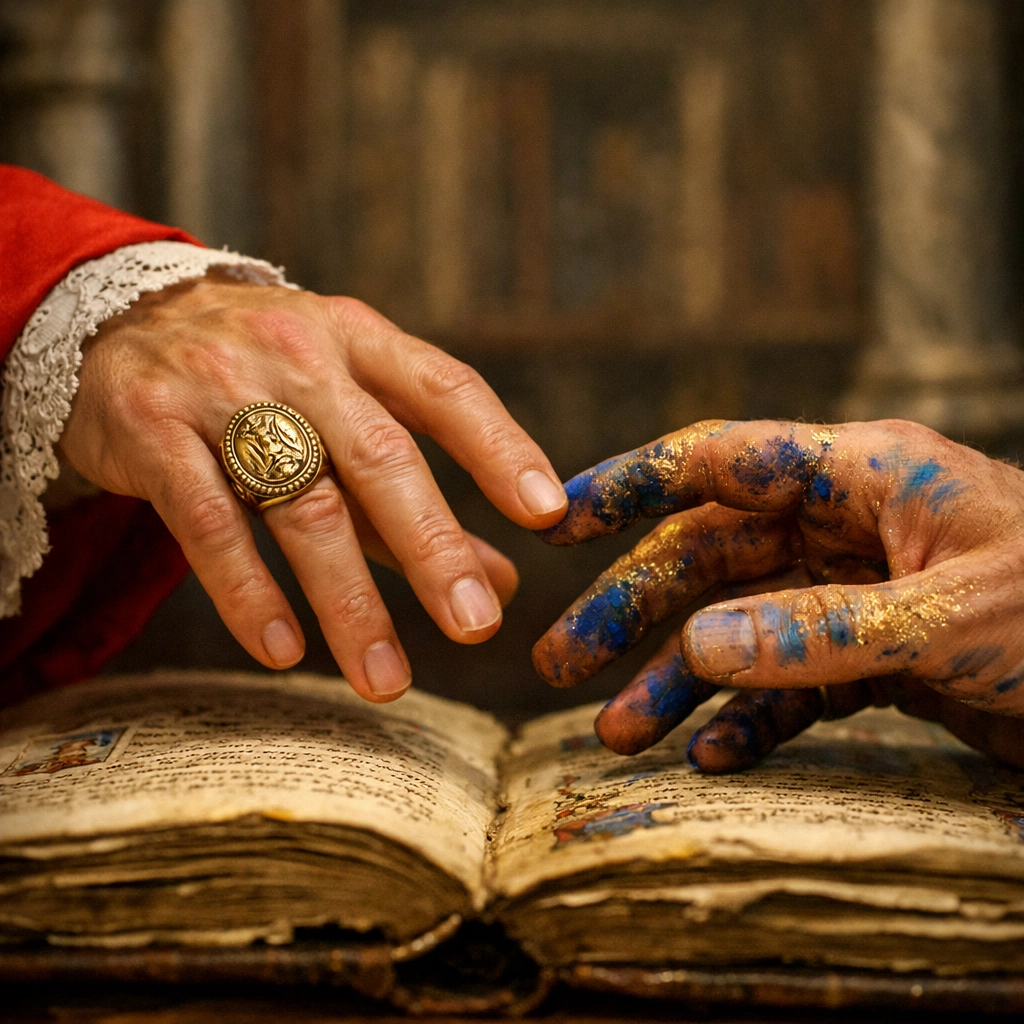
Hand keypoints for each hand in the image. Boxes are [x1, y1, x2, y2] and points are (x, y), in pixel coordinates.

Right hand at [60, 276, 566, 699]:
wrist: (119, 321)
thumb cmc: (263, 377)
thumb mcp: (345, 410)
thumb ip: (418, 495)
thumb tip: (503, 579)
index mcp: (359, 338)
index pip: (446, 389)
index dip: (501, 449)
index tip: (548, 515)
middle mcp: (297, 352)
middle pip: (379, 455)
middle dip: (433, 545)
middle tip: (477, 626)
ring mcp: (220, 387)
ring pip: (300, 502)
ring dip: (348, 600)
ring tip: (386, 680)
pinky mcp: (151, 430)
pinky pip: (207, 521)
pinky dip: (248, 591)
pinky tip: (284, 650)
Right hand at [533, 419, 1023, 770]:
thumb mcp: (957, 620)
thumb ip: (823, 632)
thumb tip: (695, 647)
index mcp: (865, 476)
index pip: (720, 460)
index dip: (629, 483)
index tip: (555, 518)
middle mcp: (847, 528)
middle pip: (708, 555)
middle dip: (630, 609)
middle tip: (559, 665)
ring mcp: (857, 596)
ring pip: (738, 629)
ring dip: (675, 680)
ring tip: (617, 733)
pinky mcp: (876, 660)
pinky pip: (789, 687)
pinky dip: (748, 721)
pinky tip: (712, 758)